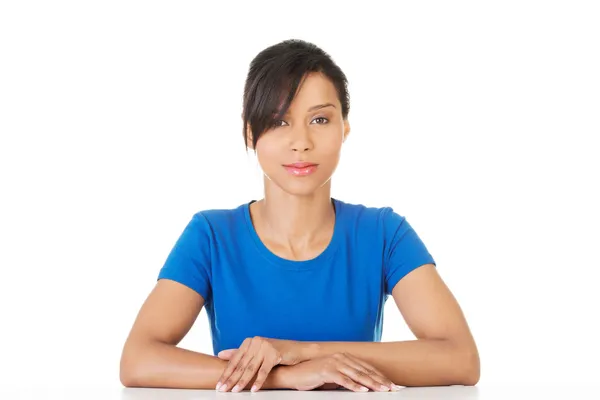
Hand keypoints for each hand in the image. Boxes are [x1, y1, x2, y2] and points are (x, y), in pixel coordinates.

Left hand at [215, 336, 302, 391]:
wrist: (297, 350)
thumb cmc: (276, 352)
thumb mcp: (256, 352)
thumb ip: (240, 353)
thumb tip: (220, 354)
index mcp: (249, 341)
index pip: (235, 359)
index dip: (227, 373)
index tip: (219, 384)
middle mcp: (256, 342)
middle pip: (241, 364)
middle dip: (231, 379)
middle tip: (223, 389)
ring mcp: (265, 347)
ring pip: (251, 368)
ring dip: (242, 381)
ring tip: (235, 391)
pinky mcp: (274, 353)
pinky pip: (264, 370)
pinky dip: (258, 381)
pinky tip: (254, 389)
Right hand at [285, 352, 400, 391]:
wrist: (294, 373)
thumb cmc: (314, 376)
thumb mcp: (334, 377)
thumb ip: (348, 378)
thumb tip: (364, 386)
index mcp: (345, 357)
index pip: (366, 368)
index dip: (380, 376)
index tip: (391, 384)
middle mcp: (341, 357)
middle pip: (365, 371)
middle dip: (380, 380)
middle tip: (392, 388)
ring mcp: (334, 362)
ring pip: (357, 374)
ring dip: (371, 383)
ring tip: (382, 389)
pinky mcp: (326, 370)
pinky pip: (343, 379)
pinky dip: (354, 385)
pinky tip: (362, 390)